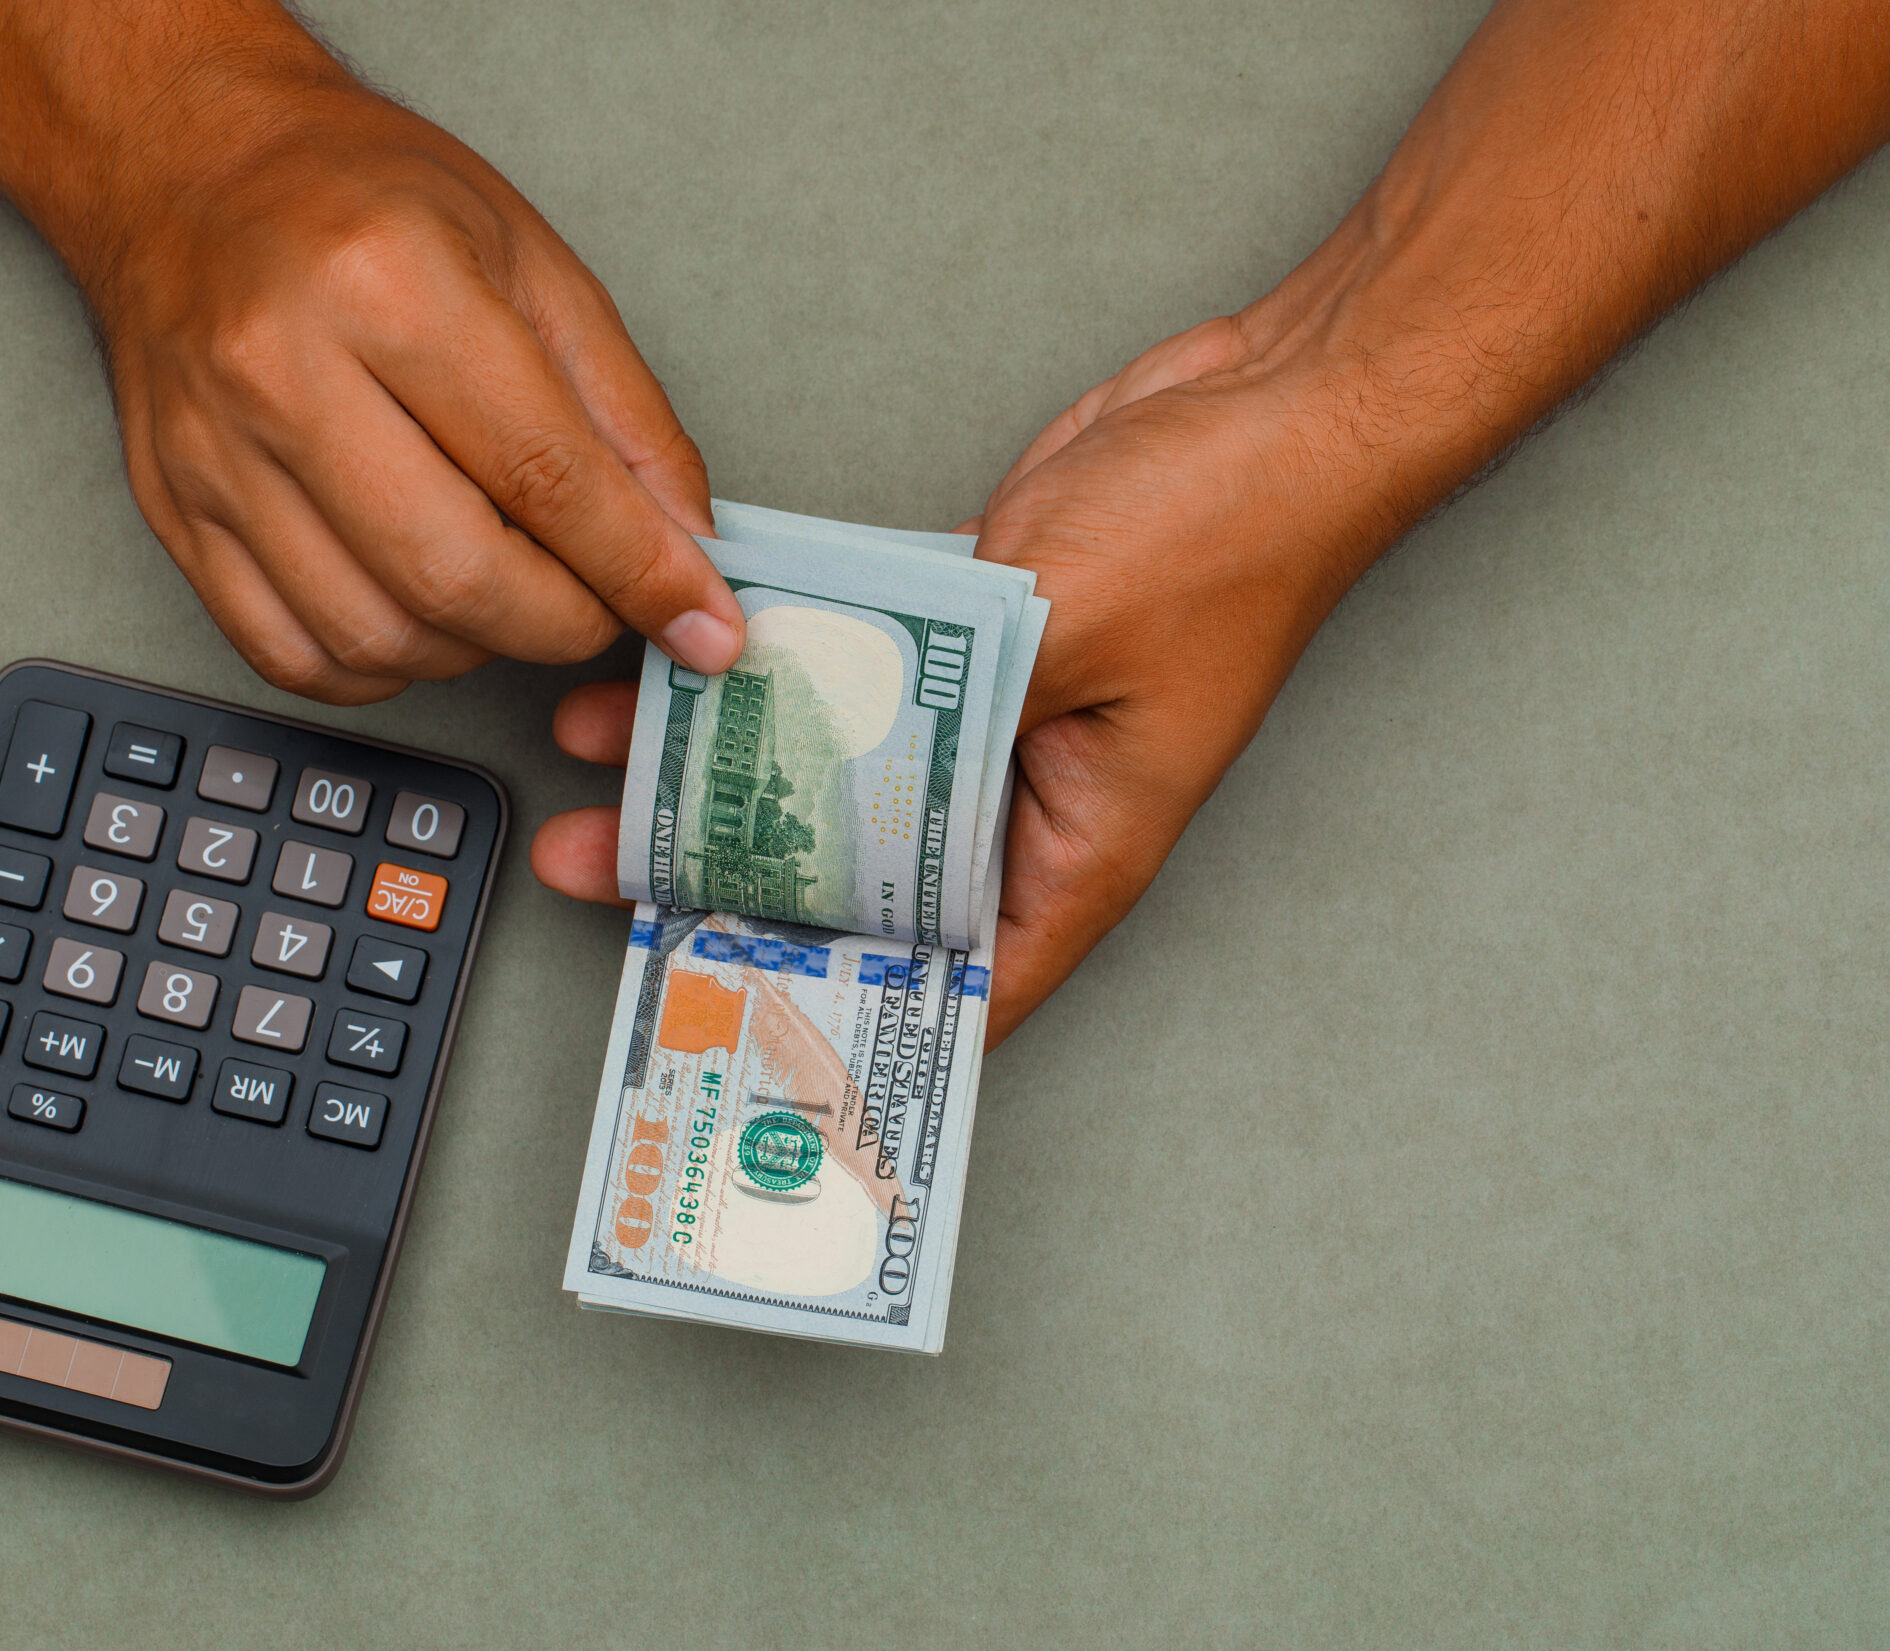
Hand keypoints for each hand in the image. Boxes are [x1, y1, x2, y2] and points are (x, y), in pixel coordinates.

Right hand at [86, 55, 744, 702]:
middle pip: (455, 576)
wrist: (184, 167)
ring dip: (472, 648)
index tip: (697, 623)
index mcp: (386, 282)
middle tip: (596, 606)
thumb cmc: (354, 196)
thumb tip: (684, 545)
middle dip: (560, 624)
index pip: (544, 476)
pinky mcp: (172, 512)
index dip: (638, 571)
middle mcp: (282, 371)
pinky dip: (378, 665)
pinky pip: (290, 654)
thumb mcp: (525, 256)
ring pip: (374, 635)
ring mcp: (213, 453)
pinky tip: (413, 612)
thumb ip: (621, 410)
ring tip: (501, 588)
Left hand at [529, 318, 1396, 1046]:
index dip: (840, 1009)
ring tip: (611, 747)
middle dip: (733, 867)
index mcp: (1079, 849)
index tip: (727, 1015)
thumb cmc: (1233, 530)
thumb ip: (941, 704)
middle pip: (863, 871)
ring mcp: (999, 711)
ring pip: (841, 760)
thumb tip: (813, 750)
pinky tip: (682, 654)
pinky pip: (856, 665)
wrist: (1284, 396)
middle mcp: (1030, 796)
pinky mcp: (975, 628)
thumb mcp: (1070, 633)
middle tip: (605, 862)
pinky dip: (778, 659)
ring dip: (732, 751)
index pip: (952, 981)